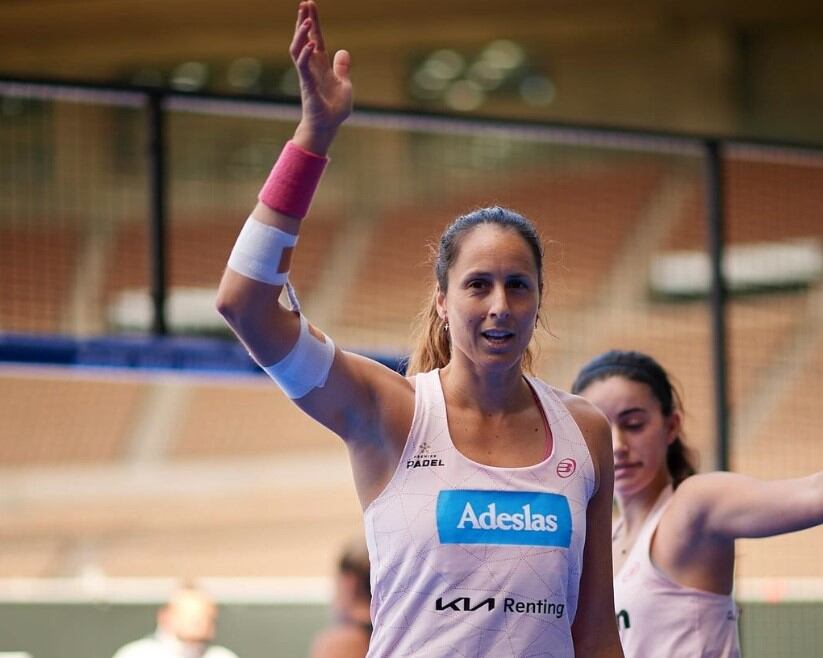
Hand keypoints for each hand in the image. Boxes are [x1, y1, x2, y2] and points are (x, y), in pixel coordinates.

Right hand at [290, 1, 352, 153]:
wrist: (327, 127)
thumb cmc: (334, 110)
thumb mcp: (344, 85)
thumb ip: (342, 68)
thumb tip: (343, 52)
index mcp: (322, 66)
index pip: (317, 38)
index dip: (314, 22)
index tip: (310, 4)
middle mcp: (312, 67)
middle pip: (305, 39)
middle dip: (304, 20)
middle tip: (303, 3)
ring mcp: (307, 75)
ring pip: (298, 49)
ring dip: (302, 35)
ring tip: (306, 21)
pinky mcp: (307, 85)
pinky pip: (303, 66)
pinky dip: (306, 54)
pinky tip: (312, 44)